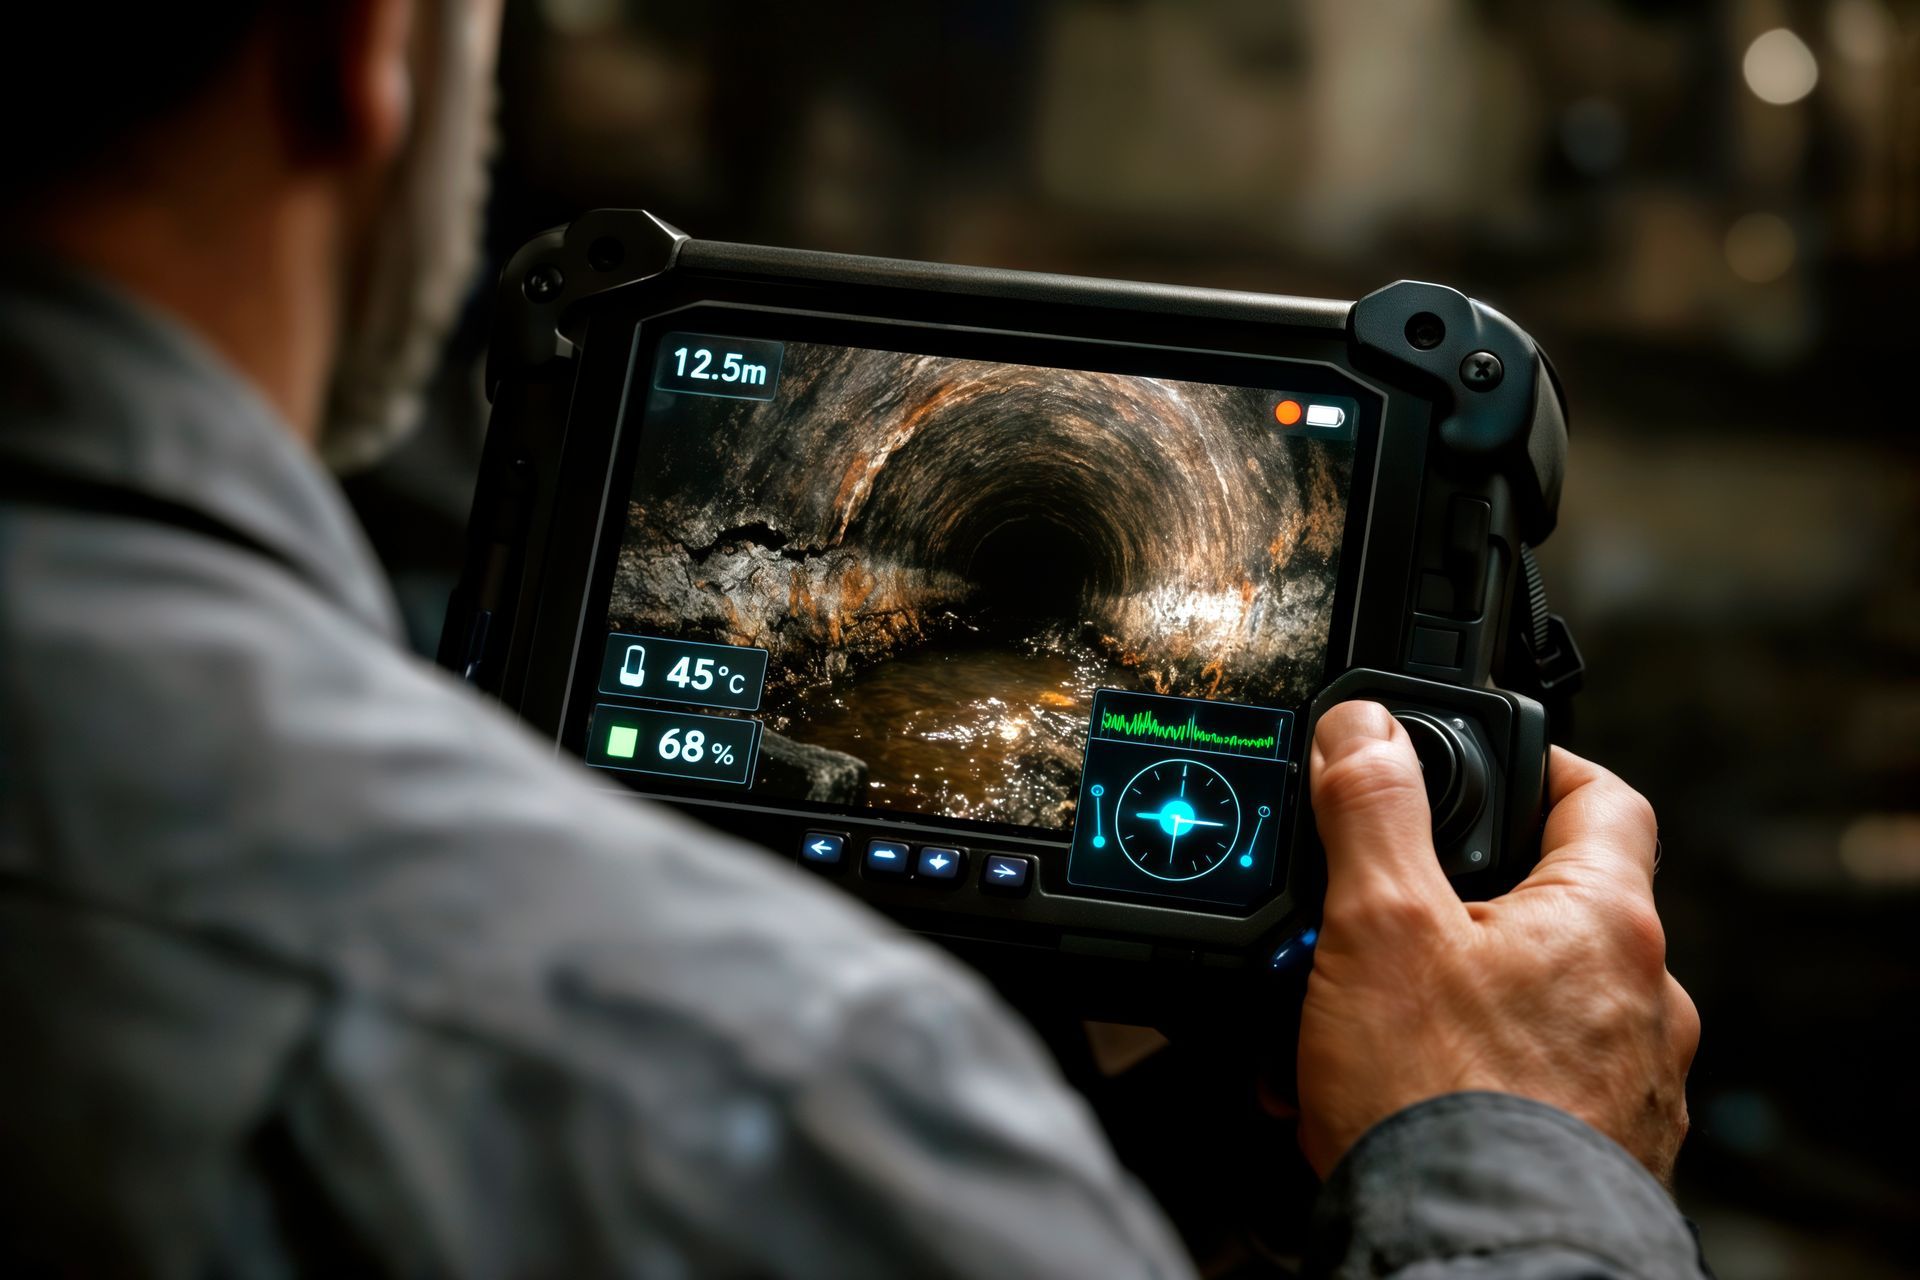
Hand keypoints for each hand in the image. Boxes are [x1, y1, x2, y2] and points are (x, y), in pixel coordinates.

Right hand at [1296, 701, 1698, 1182]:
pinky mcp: (1591, 1151)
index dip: (1539, 765)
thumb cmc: (1446, 1106)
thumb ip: (1372, 811)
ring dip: (1441, 996)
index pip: (1602, 796)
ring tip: (1348, 1022)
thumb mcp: (1378, 926)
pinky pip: (1519, 1081)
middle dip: (1451, 904)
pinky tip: (1376, 1093)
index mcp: (1605, 923)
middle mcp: (1638, 1000)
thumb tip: (1365, 729)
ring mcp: (1624, 1084)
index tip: (1482, 765)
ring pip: (1524, 1002)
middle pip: (1550, 906)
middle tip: (1373, 916)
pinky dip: (1453, 1072)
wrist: (1477, 1262)